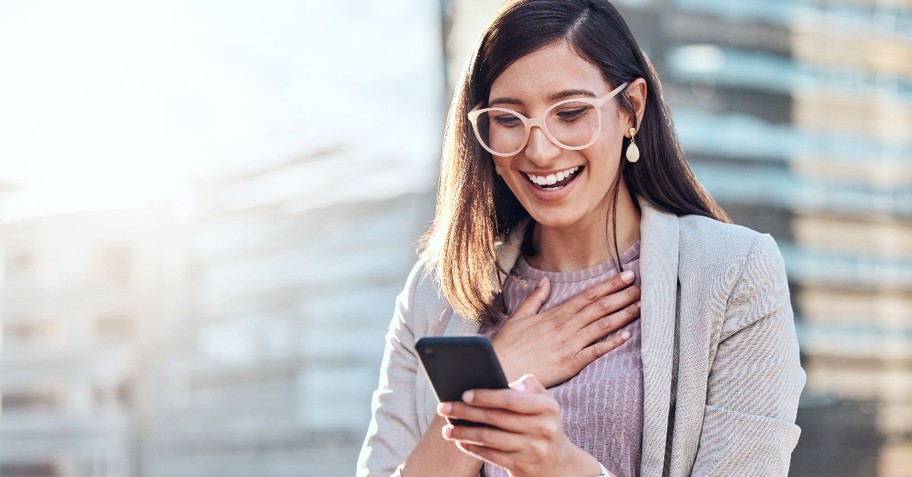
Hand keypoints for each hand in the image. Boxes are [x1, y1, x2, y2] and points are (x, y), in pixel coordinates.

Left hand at [438, 375, 602, 476]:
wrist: (557, 463)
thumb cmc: (542, 423)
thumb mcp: (544, 402)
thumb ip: (528, 386)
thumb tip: (503, 382)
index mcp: (547, 407)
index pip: (511, 399)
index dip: (485, 396)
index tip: (464, 394)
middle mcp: (542, 429)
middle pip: (495, 418)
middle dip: (465, 412)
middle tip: (443, 407)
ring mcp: (532, 450)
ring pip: (489, 438)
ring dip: (463, 433)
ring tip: (447, 429)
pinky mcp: (521, 466)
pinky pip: (490, 455)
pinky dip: (472, 448)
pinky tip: (460, 442)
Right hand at [493, 271, 639, 386]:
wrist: (499, 369)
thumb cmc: (507, 346)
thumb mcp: (519, 317)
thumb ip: (535, 299)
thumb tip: (546, 282)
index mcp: (555, 314)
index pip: (587, 295)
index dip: (609, 285)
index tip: (626, 276)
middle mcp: (565, 326)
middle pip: (599, 307)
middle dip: (622, 295)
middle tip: (642, 286)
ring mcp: (569, 345)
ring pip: (602, 326)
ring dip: (623, 315)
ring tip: (641, 306)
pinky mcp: (570, 364)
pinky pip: (595, 351)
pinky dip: (611, 343)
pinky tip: (627, 335)